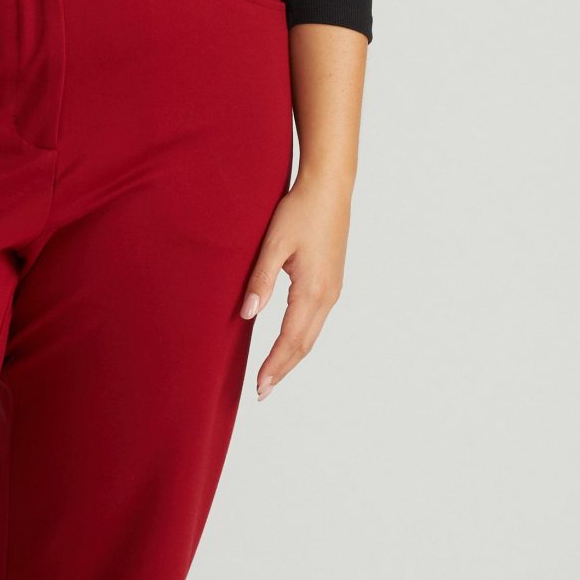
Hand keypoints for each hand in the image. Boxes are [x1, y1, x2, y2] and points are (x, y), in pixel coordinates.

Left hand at [240, 171, 352, 398]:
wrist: (330, 187)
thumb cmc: (299, 211)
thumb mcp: (274, 244)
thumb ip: (260, 280)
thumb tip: (246, 315)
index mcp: (312, 290)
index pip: (290, 339)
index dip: (274, 365)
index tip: (259, 386)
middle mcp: (328, 295)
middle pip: (304, 344)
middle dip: (283, 369)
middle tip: (263, 392)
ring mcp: (333, 289)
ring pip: (312, 335)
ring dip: (292, 357)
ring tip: (273, 375)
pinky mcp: (332, 281)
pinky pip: (316, 321)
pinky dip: (301, 339)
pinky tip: (289, 344)